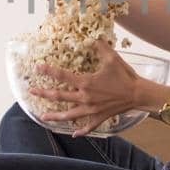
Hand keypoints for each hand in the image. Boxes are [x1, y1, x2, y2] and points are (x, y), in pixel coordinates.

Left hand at [29, 37, 144, 137]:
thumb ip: (99, 46)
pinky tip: (74, 134)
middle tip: (31, 91)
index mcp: (86, 83)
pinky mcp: (99, 117)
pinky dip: (80, 131)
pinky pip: (88, 127)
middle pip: (59, 96)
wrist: (138, 94)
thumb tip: (92, 35)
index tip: (37, 67)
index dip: (48, 70)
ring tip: (43, 116)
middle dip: (43, 93)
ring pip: (69, 115)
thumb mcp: (111, 58)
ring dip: (55, 116)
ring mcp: (91, 110)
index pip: (62, 75)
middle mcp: (85, 98)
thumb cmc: (125, 76)